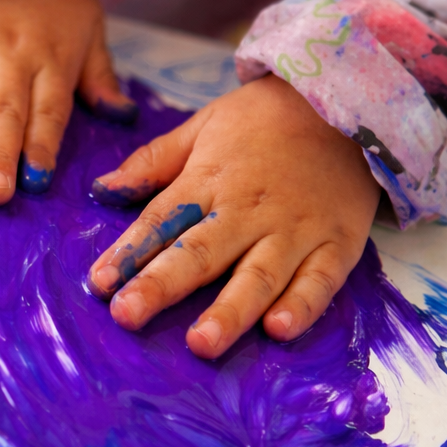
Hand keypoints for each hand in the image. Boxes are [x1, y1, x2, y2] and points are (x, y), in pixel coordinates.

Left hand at [87, 75, 380, 357]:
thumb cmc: (265, 119)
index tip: (99, 284)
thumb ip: (154, 161)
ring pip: (258, 276)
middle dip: (162, 285)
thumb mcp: (203, 125)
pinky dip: (302, 306)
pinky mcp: (337, 245)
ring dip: (229, 311)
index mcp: (209, 180)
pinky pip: (320, 281)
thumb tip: (102, 188)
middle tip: (128, 316)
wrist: (348, 102)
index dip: (129, 253)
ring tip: (201, 343)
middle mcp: (248, 210)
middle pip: (201, 252)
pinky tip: (278, 330)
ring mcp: (295, 231)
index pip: (163, 221)